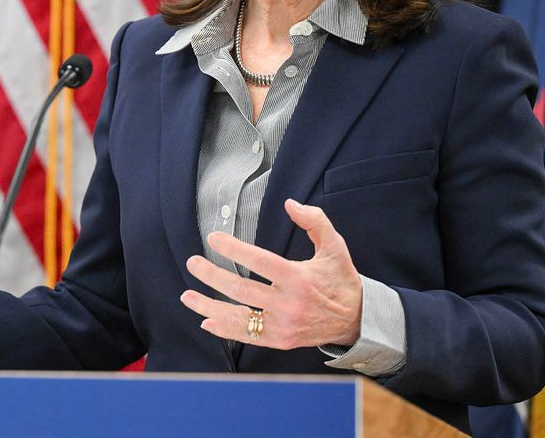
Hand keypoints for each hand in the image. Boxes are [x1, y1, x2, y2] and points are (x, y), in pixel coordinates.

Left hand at [180, 199, 361, 348]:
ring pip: (238, 317)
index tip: (213, 239)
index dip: (233, 249)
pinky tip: (206, 321)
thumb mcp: (335, 246)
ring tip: (187, 296)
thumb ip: (314, 221)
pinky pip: (248, 336)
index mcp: (298, 278)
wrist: (357, 319)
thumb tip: (290, 204)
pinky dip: (225, 330)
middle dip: (212, 276)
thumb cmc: (341, 279)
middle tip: (192, 263)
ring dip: (209, 307)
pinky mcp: (282, 340)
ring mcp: (283, 326)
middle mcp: (288, 304)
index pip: (258, 261)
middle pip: (241, 289)